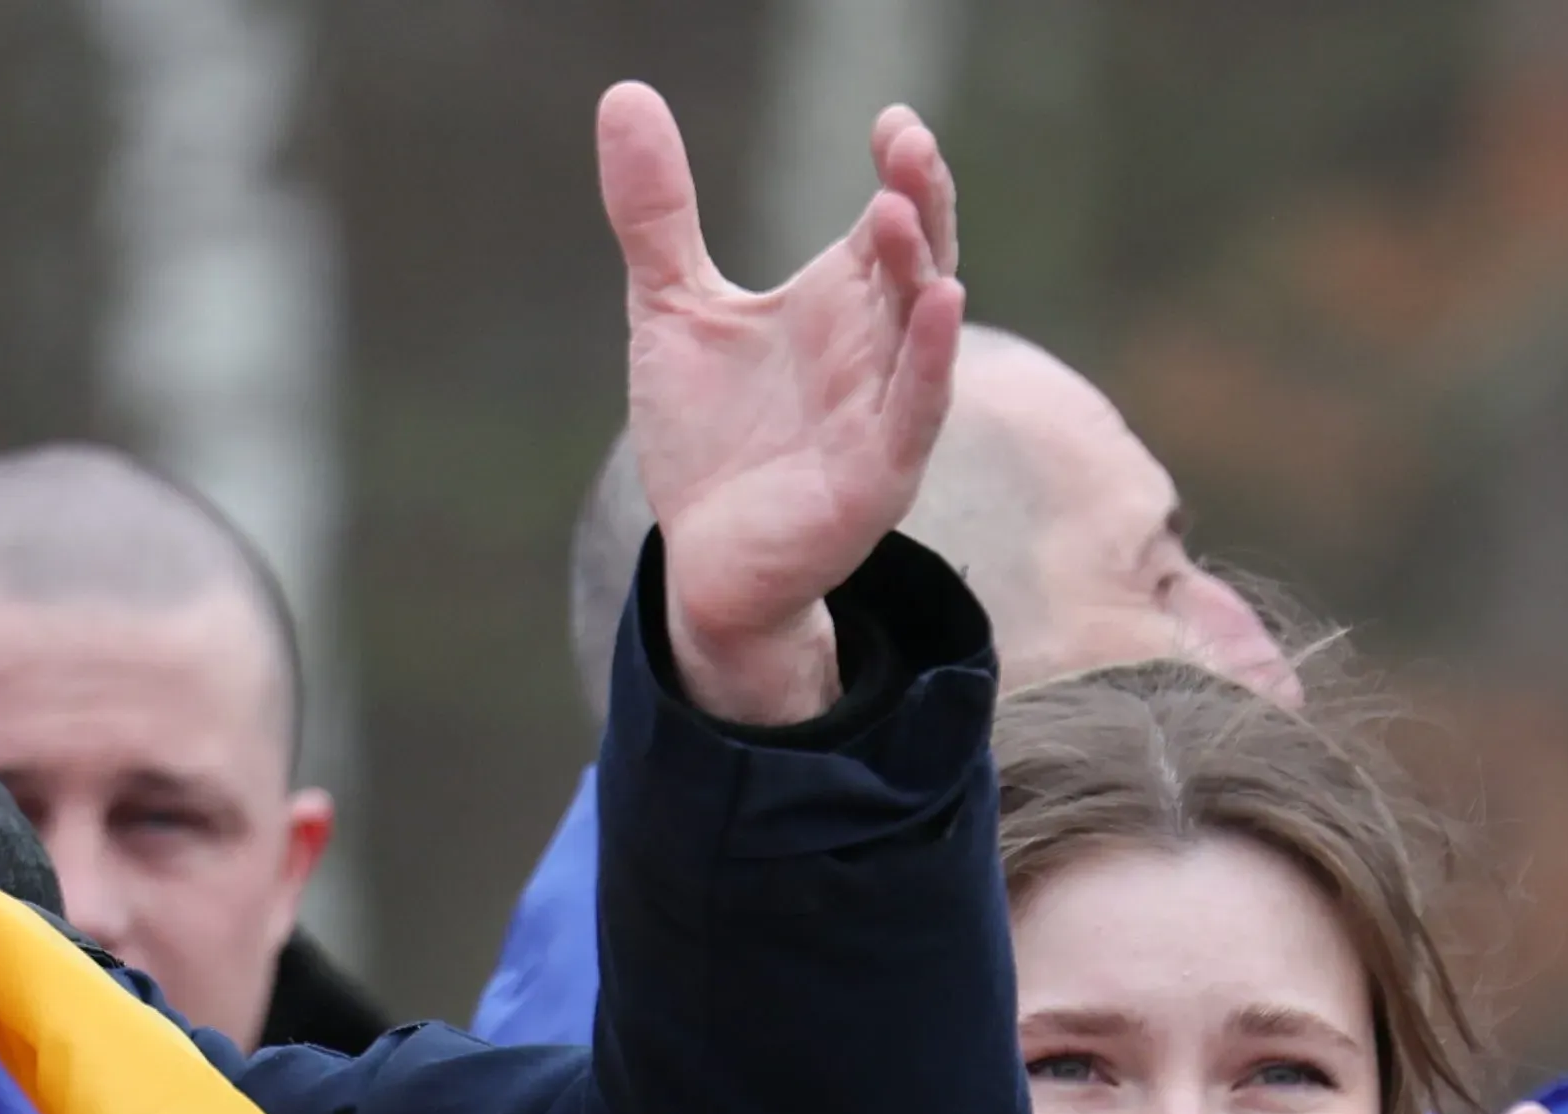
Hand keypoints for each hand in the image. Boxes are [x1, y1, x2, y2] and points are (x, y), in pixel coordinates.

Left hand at [611, 87, 961, 733]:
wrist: (704, 561)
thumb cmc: (711, 440)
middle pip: (916, 263)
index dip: (900, 172)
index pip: (890, 226)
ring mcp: (882, 416)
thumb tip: (626, 97)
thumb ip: (657, 212)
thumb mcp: (673, 307)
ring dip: (919, 270)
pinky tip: (941, 307)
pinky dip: (930, 363)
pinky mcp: (876, 478)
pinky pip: (915, 413)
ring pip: (919, 333)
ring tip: (901, 208)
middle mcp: (874, 353)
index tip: (890, 120)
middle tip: (906, 143)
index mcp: (842, 307)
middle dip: (919, 202)